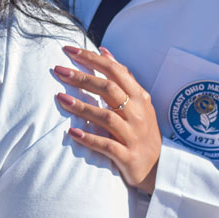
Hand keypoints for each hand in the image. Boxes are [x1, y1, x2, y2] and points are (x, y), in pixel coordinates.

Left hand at [54, 45, 161, 193]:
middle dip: (83, 78)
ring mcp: (133, 135)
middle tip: (59, 70)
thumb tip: (104, 52)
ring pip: (106, 117)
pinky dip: (89, 138)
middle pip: (109, 90)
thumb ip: (122, 77)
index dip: (92, 59)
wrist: (159, 167)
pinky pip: (107, 145)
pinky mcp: (128, 156)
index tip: (69, 50)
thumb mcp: (138, 101)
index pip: (115, 71)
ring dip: (82, 107)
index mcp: (139, 97)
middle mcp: (137, 114)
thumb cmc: (142, 130)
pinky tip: (72, 132)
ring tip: (61, 99)